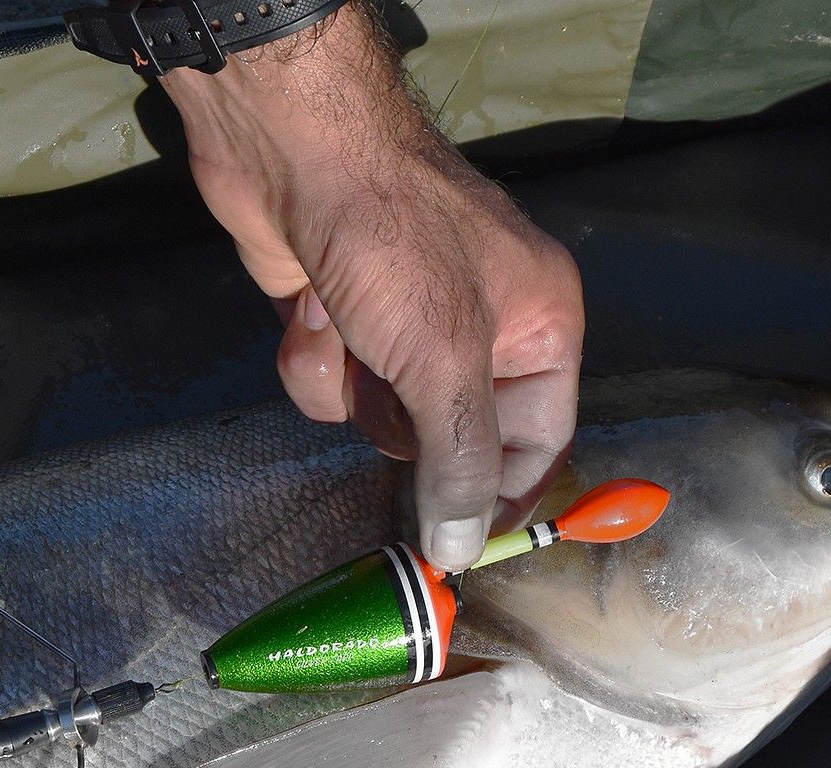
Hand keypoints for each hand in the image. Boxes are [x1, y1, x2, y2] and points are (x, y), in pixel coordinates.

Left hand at [163, 2, 583, 568]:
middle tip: (389, 407)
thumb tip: (464, 552)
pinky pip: (335, 384)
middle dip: (407, 429)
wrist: (292, 151)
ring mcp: (404, 324)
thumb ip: (460, 464)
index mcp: (538, 326)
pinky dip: (314, 361)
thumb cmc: (392, 242)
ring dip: (350, 391)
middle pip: (452, 437)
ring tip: (343, 331)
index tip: (464, 553)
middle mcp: (480, 328)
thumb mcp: (445, 362)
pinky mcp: (341, 321)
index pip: (539, 440)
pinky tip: (306, 313)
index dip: (504, 498)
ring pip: (381, 415)